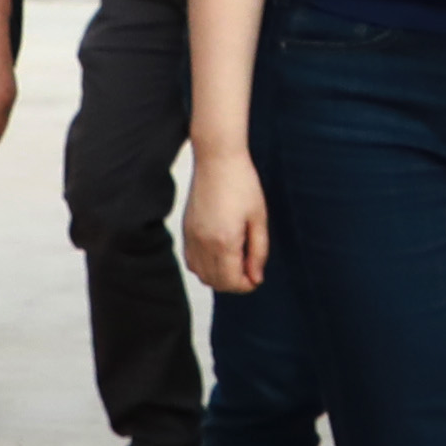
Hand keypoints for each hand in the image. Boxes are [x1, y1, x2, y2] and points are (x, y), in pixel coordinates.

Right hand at [183, 144, 268, 294]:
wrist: (217, 160)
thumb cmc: (242, 184)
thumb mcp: (259, 218)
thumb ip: (258, 252)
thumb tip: (256, 278)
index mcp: (224, 241)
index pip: (231, 282)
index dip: (247, 285)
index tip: (257, 276)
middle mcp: (203, 243)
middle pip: (215, 282)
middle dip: (234, 283)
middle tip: (249, 267)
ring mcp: (191, 237)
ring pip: (201, 275)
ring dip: (219, 276)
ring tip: (236, 260)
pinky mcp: (186, 230)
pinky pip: (191, 261)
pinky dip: (204, 266)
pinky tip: (219, 254)